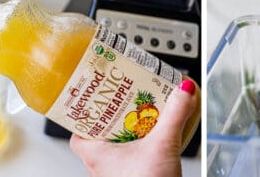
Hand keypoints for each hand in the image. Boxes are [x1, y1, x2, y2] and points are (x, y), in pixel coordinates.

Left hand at [70, 79, 197, 176]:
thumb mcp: (163, 144)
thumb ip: (174, 114)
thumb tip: (182, 90)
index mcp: (96, 156)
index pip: (77, 131)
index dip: (85, 115)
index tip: (96, 100)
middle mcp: (100, 169)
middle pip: (97, 138)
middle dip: (112, 121)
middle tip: (124, 105)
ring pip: (113, 152)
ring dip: (126, 137)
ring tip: (141, 121)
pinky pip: (128, 164)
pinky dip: (137, 152)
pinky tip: (152, 146)